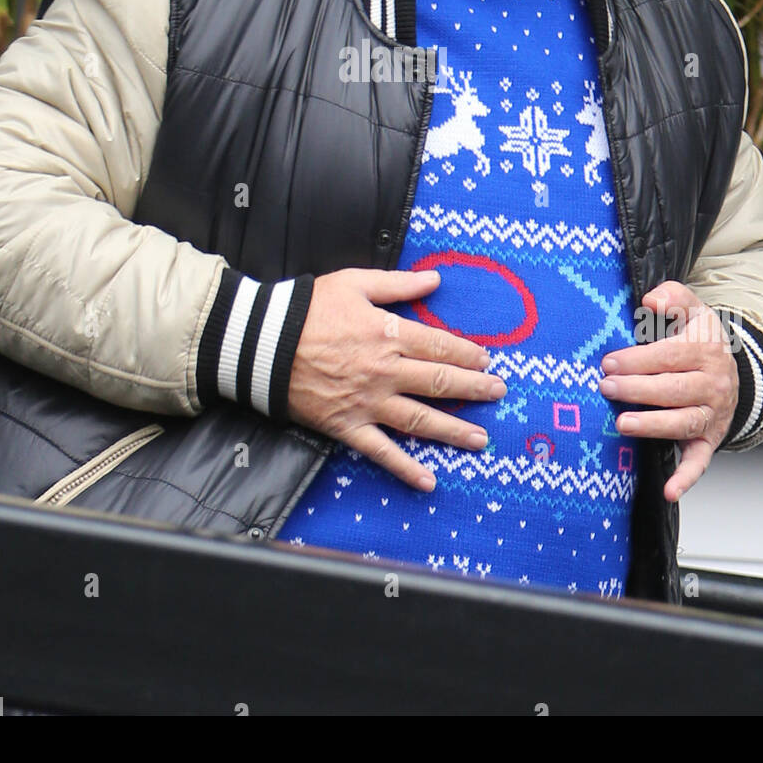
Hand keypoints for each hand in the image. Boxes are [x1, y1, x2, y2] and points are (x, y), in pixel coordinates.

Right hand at [288, 268, 505, 490]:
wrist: (262, 343)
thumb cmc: (308, 308)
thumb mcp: (354, 283)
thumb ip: (397, 285)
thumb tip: (434, 280)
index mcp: (388, 334)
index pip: (439, 345)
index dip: (467, 353)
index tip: (486, 360)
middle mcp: (385, 371)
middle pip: (439, 381)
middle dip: (473, 388)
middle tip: (499, 394)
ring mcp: (367, 402)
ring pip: (420, 419)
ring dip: (453, 430)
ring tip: (480, 439)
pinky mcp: (347, 426)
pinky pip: (381, 451)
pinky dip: (405, 468)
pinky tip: (429, 481)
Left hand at [599, 280, 737, 502]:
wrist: (732, 368)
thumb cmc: (697, 337)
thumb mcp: (691, 309)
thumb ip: (672, 297)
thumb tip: (650, 301)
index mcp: (707, 349)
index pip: (670, 356)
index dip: (639, 360)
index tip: (609, 362)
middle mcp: (714, 383)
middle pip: (674, 389)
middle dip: (638, 389)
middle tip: (606, 387)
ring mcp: (713, 413)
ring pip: (683, 421)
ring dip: (653, 425)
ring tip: (622, 424)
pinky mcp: (709, 439)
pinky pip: (700, 461)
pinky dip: (686, 478)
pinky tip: (668, 490)